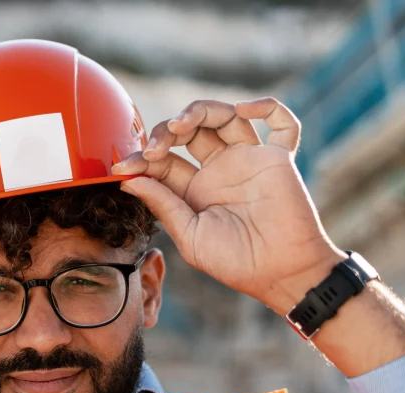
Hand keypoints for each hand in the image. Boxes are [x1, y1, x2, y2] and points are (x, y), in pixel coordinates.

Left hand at [113, 98, 345, 315]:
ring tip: (182, 124)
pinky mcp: (278, 158)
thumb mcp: (190, 237)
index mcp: (194, 191)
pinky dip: (267, 107)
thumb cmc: (236, 263)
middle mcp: (219, 171)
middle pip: (190, 131)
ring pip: (224, 116)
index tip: (123, 167)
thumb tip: (129, 180)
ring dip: (200, 110)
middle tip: (155, 146)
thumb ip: (163, 205)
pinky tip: (244, 109)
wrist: (281, 273)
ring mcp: (248, 161)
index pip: (163, 162)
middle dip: (167, 131)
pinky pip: (281, 123)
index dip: (142, 160)